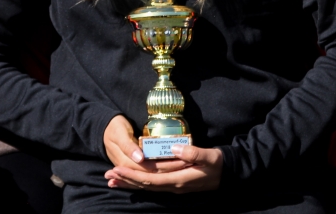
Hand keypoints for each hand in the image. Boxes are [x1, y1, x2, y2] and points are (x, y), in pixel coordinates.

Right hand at [103, 115, 190, 173]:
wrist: (104, 129)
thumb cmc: (114, 128)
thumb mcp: (119, 134)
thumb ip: (128, 146)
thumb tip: (140, 158)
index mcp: (128, 162)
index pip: (151, 168)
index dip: (167, 165)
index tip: (183, 161)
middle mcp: (133, 168)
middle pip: (156, 172)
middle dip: (173, 168)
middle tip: (190, 162)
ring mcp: (135, 167)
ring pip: (155, 172)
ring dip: (171, 169)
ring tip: (187, 164)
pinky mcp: (139, 165)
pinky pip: (153, 170)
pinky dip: (165, 168)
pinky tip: (177, 165)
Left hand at [105, 143, 222, 192]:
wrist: (227, 173)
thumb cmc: (218, 163)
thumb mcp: (210, 156)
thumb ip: (194, 152)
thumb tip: (173, 147)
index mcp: (180, 180)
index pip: (151, 180)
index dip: (134, 176)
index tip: (118, 169)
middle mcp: (173, 186)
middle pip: (145, 186)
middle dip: (126, 181)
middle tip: (108, 175)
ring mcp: (173, 187)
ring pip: (147, 187)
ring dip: (130, 184)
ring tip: (112, 180)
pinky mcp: (174, 184)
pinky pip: (153, 186)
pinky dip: (139, 184)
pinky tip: (131, 182)